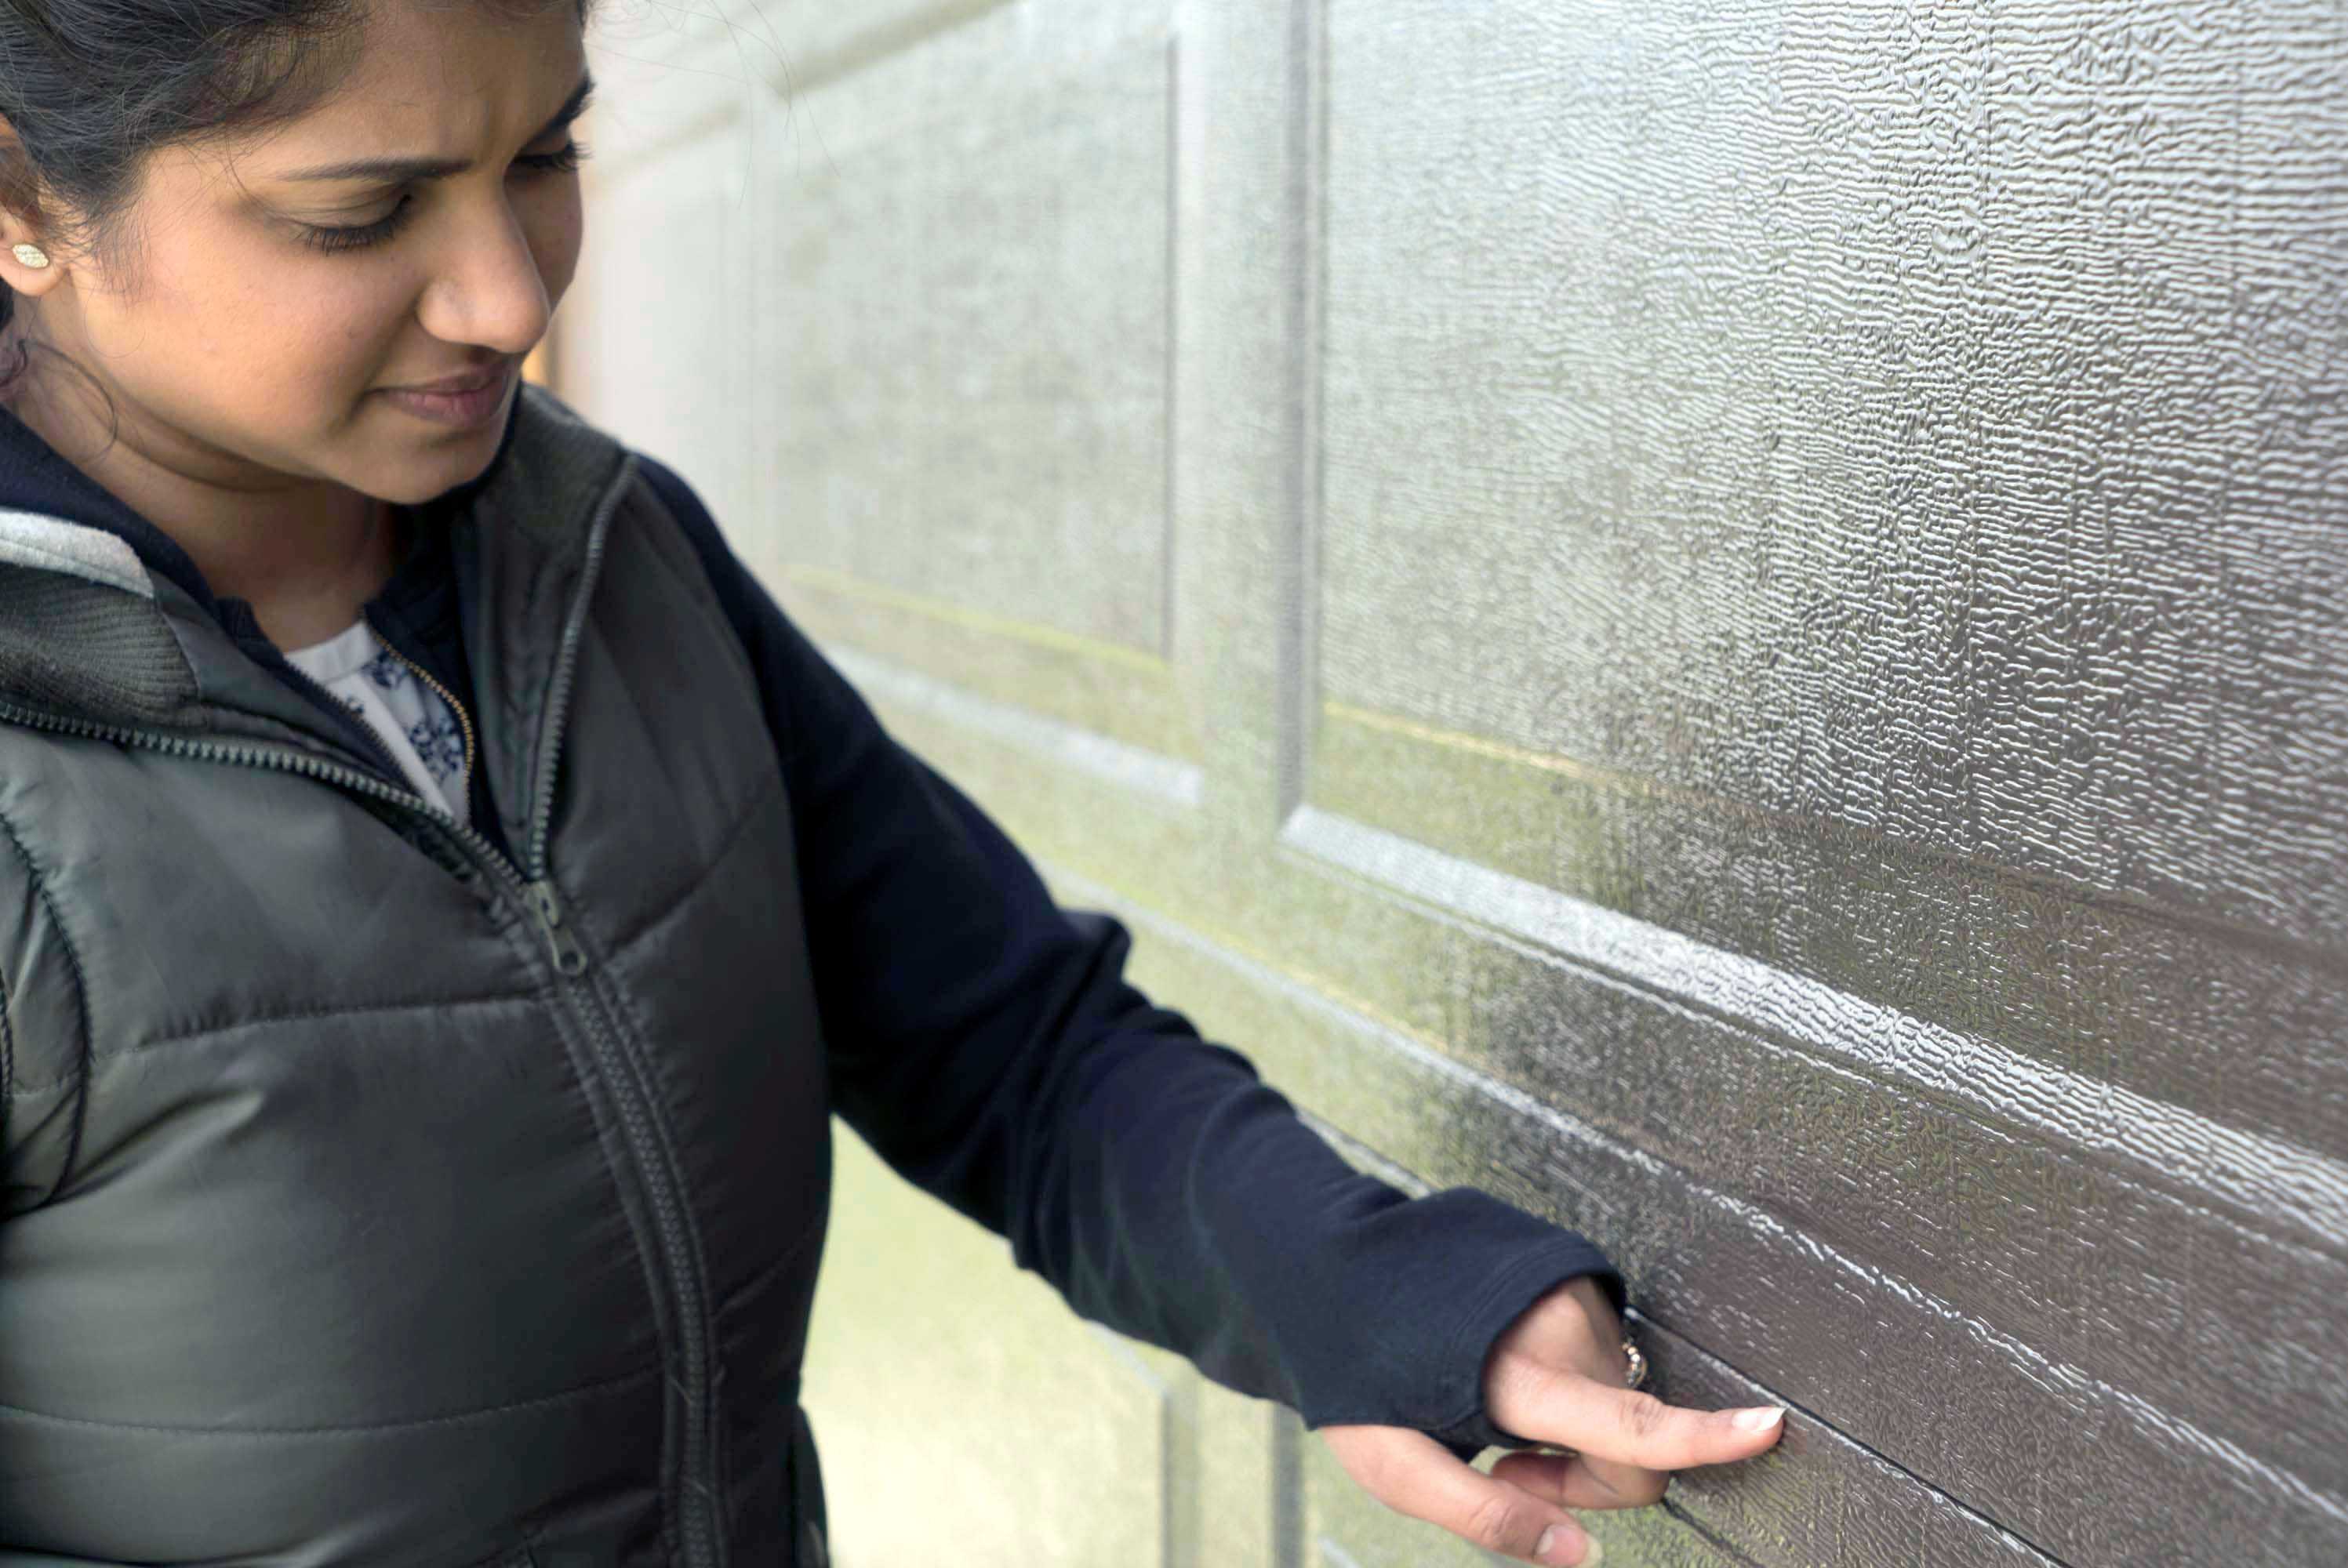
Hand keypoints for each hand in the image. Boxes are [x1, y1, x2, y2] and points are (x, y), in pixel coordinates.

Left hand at [1314, 1277, 1783, 1565]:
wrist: (1331, 1264)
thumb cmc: (1357, 1370)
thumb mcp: (1396, 1466)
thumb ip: (1490, 1515)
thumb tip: (1582, 1553)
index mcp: (1516, 1374)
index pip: (1629, 1419)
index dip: (1706, 1436)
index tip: (1770, 1426)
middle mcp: (1558, 1323)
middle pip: (1630, 1438)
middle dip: (1583, 1473)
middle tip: (1505, 1463)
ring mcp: (1572, 1290)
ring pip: (1623, 1398)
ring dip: (1575, 1427)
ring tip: (1497, 1411)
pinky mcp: (1575, 1271)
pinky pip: (1605, 1357)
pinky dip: (1572, 1384)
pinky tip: (1510, 1373)